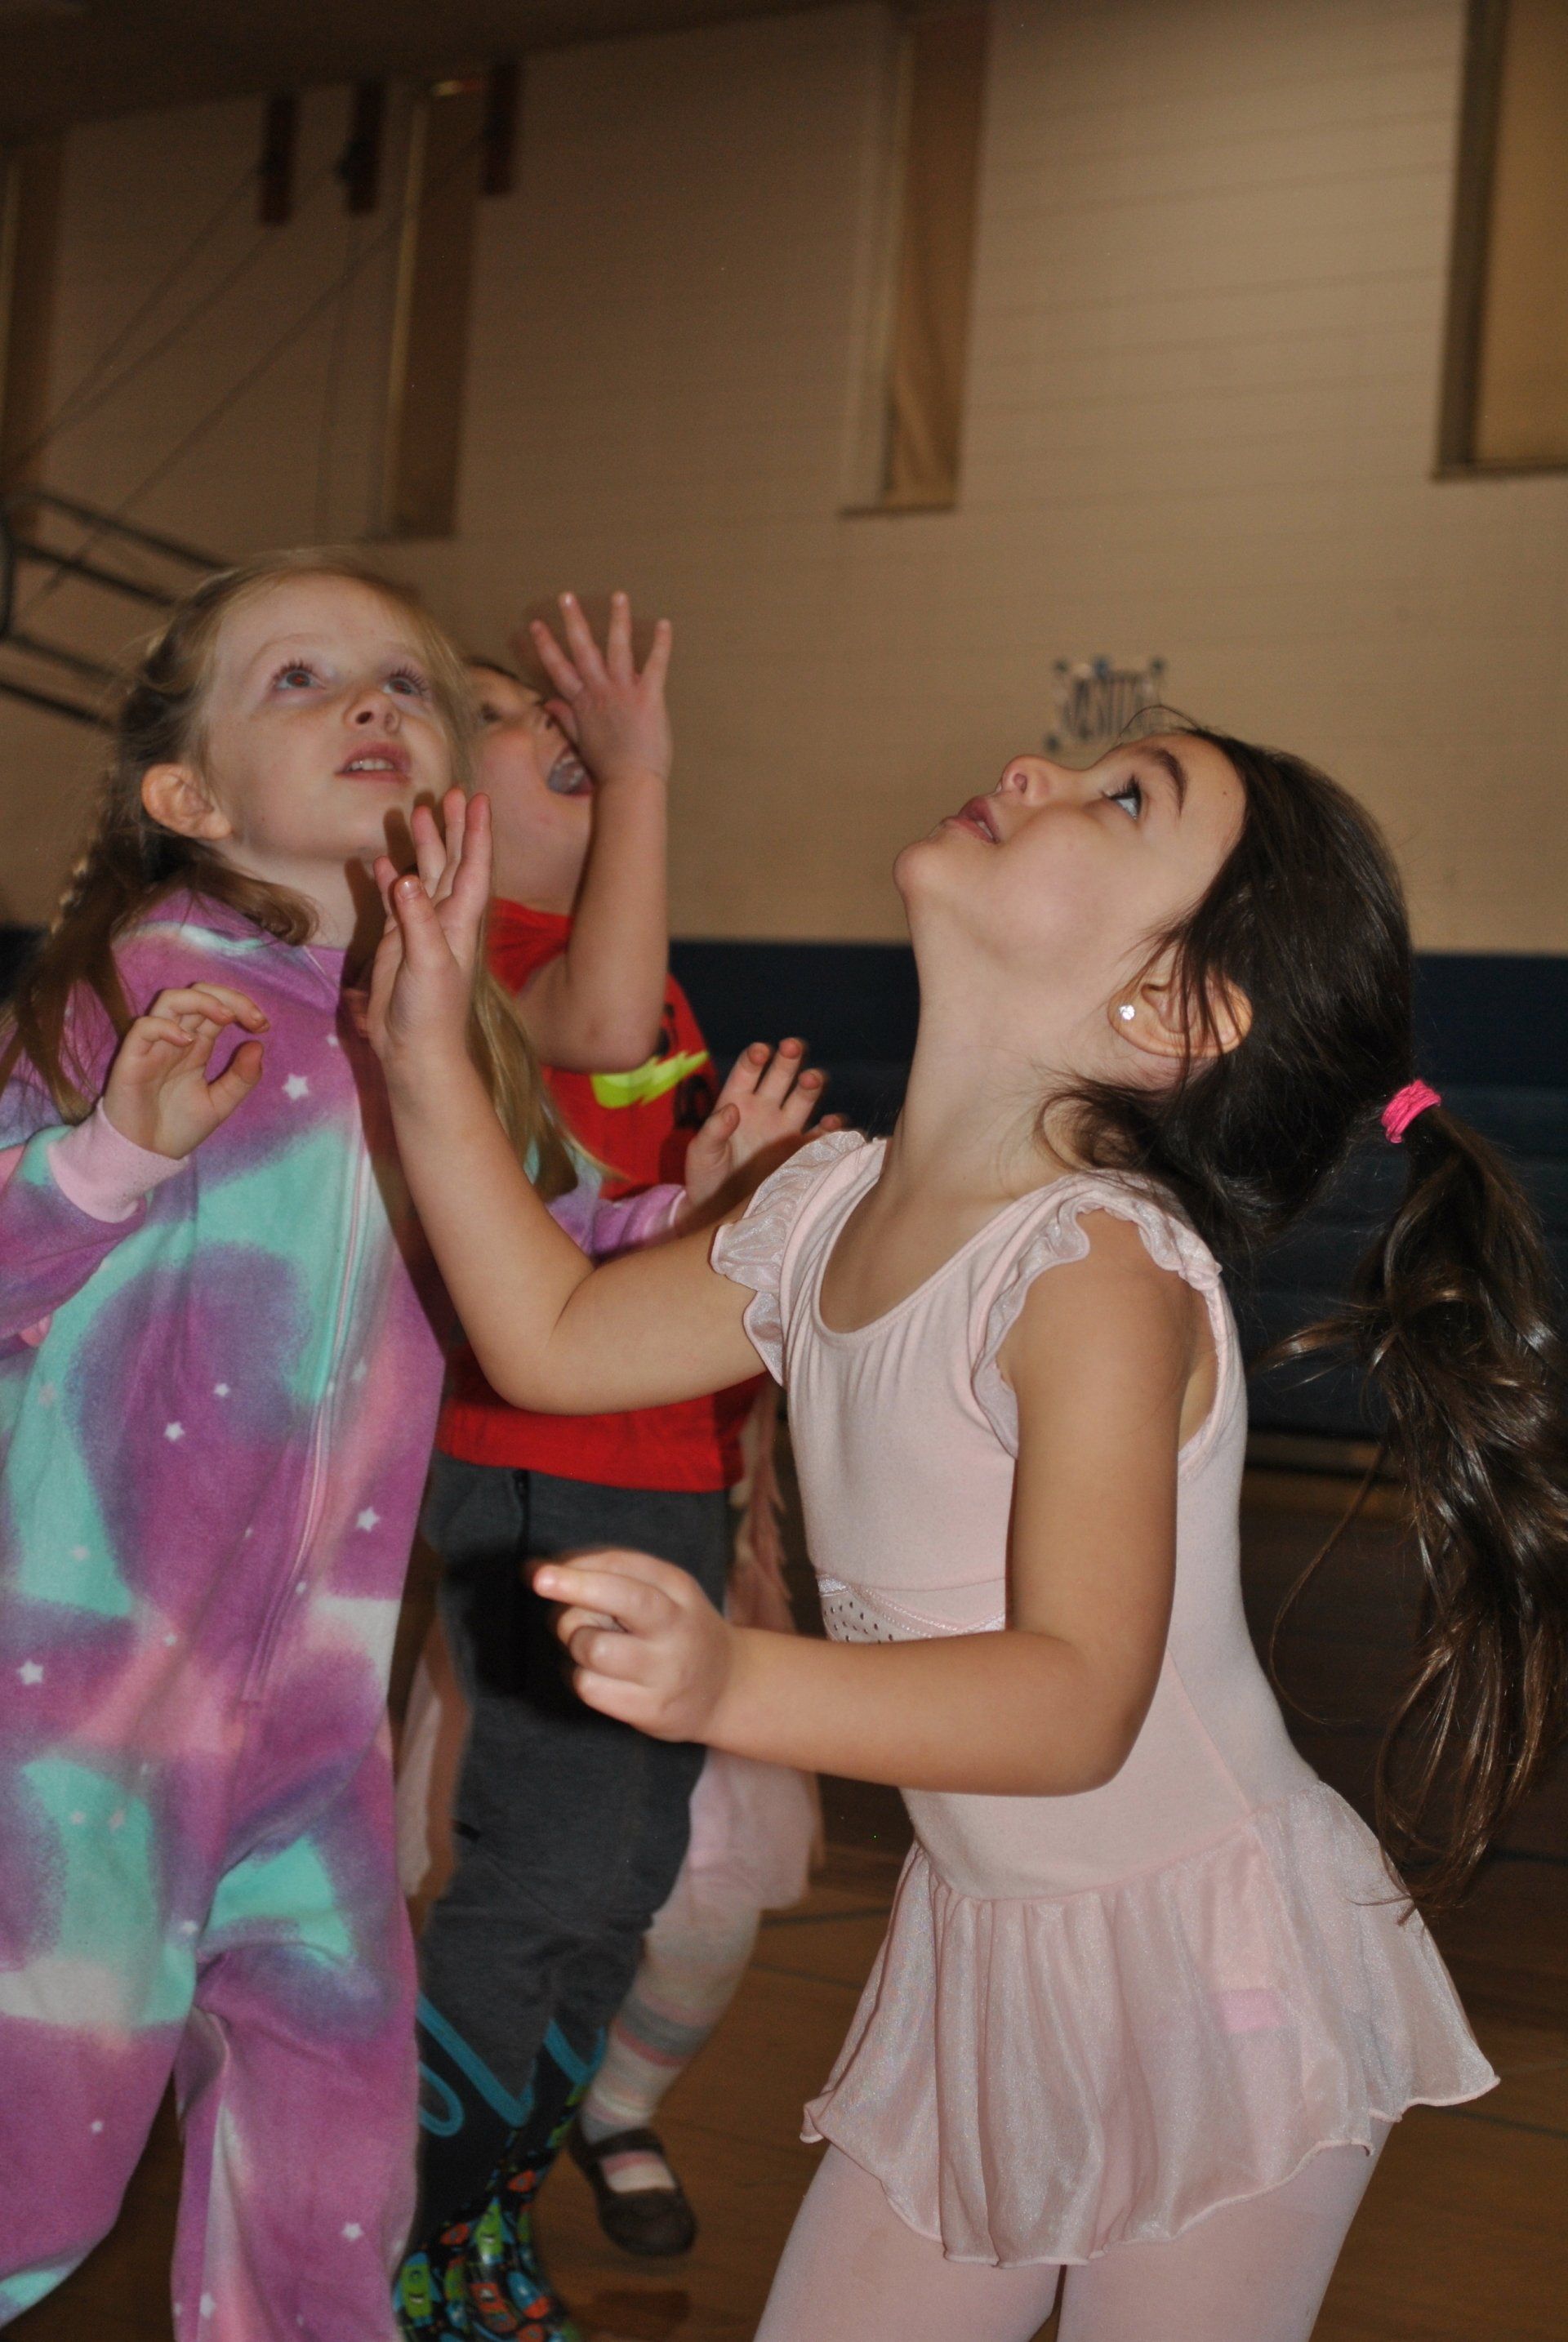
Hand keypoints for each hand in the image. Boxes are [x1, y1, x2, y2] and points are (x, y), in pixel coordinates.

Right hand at [102, 985, 267, 1157]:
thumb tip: (258, 1046)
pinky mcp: (132, 1057)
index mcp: (197, 1044)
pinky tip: (188, 1040)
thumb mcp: (221, 1104)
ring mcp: (153, 1045)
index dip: (242, 1007)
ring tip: (225, 1017)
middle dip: (229, 997)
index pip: (218, 1008)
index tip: (264, 1026)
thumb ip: (241, 1078)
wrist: (147, 1154)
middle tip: (254, 1019)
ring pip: (170, 1001)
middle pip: (197, 994)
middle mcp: (175, 1038)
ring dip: (201, 1001)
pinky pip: (143, 1027)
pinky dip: (166, 1026)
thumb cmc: (179, 1127)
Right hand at [367, 788, 491, 1084]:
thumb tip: (406, 878)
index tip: (478, 799)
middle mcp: (446, 918)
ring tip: (416, 813)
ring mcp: (424, 928)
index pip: (472, 867)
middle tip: (449, 793)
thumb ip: (418, 922)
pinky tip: (381, 861)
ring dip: (423, 846)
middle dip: (451, 828)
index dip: (476, 833)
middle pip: (452, 863)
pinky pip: (396, 900)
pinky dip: (390, 879)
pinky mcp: (401, 942)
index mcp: (461, 921)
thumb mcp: (428, 964)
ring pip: (425, 875)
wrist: (417, 1049)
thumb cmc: (431, 1012)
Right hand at [525, 591, 671, 789]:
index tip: (536, 625)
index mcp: (582, 703)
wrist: (630, 782)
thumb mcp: (580, 742)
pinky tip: (664, 624)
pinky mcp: (649, 697)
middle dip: (574, 621)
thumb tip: (550, 703)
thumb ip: (566, 719)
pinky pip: (656, 665)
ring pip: (618, 648)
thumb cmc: (607, 767)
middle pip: (583, 649)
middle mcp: (600, 692)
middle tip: (566, 596)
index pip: (559, 668)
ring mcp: (624, 692)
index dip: (546, 646)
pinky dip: (661, 644)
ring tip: (619, 595)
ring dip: (618, 620)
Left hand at [534, 1547, 734, 1739]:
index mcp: (678, 1590)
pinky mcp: (650, 1710)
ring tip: (588, 1642)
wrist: (727, 1687)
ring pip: (594, 1647)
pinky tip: (592, 1671)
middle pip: (623, 1599)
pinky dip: (577, 1675)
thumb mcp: (662, 1590)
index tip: (540, 1568)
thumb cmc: (676, 1628)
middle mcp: (676, 1627)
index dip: (579, 1564)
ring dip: (575, 1641)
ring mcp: (665, 1671)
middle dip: (575, 1586)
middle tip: (539, 1580)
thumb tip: (536, 1568)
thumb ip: (608, 1574)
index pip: (627, 1565)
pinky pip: (589, 1687)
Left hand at [682, 1038, 844, 1215]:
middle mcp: (764, 1109)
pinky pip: (820, 1134)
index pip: (747, 1071)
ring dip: (810, 1084)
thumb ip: (714, 1130)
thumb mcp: (701, 1153)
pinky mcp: (799, 1151)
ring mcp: (784, 1128)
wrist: (720, 1212)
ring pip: (803, 1097)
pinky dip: (831, 1127)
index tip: (761, 1050)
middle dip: (788, 1058)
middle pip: (780, 1075)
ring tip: (812, 1079)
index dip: (755, 1058)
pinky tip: (833, 1122)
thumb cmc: (705, 1177)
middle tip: (793, 1046)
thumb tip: (732, 1110)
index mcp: (737, 1102)